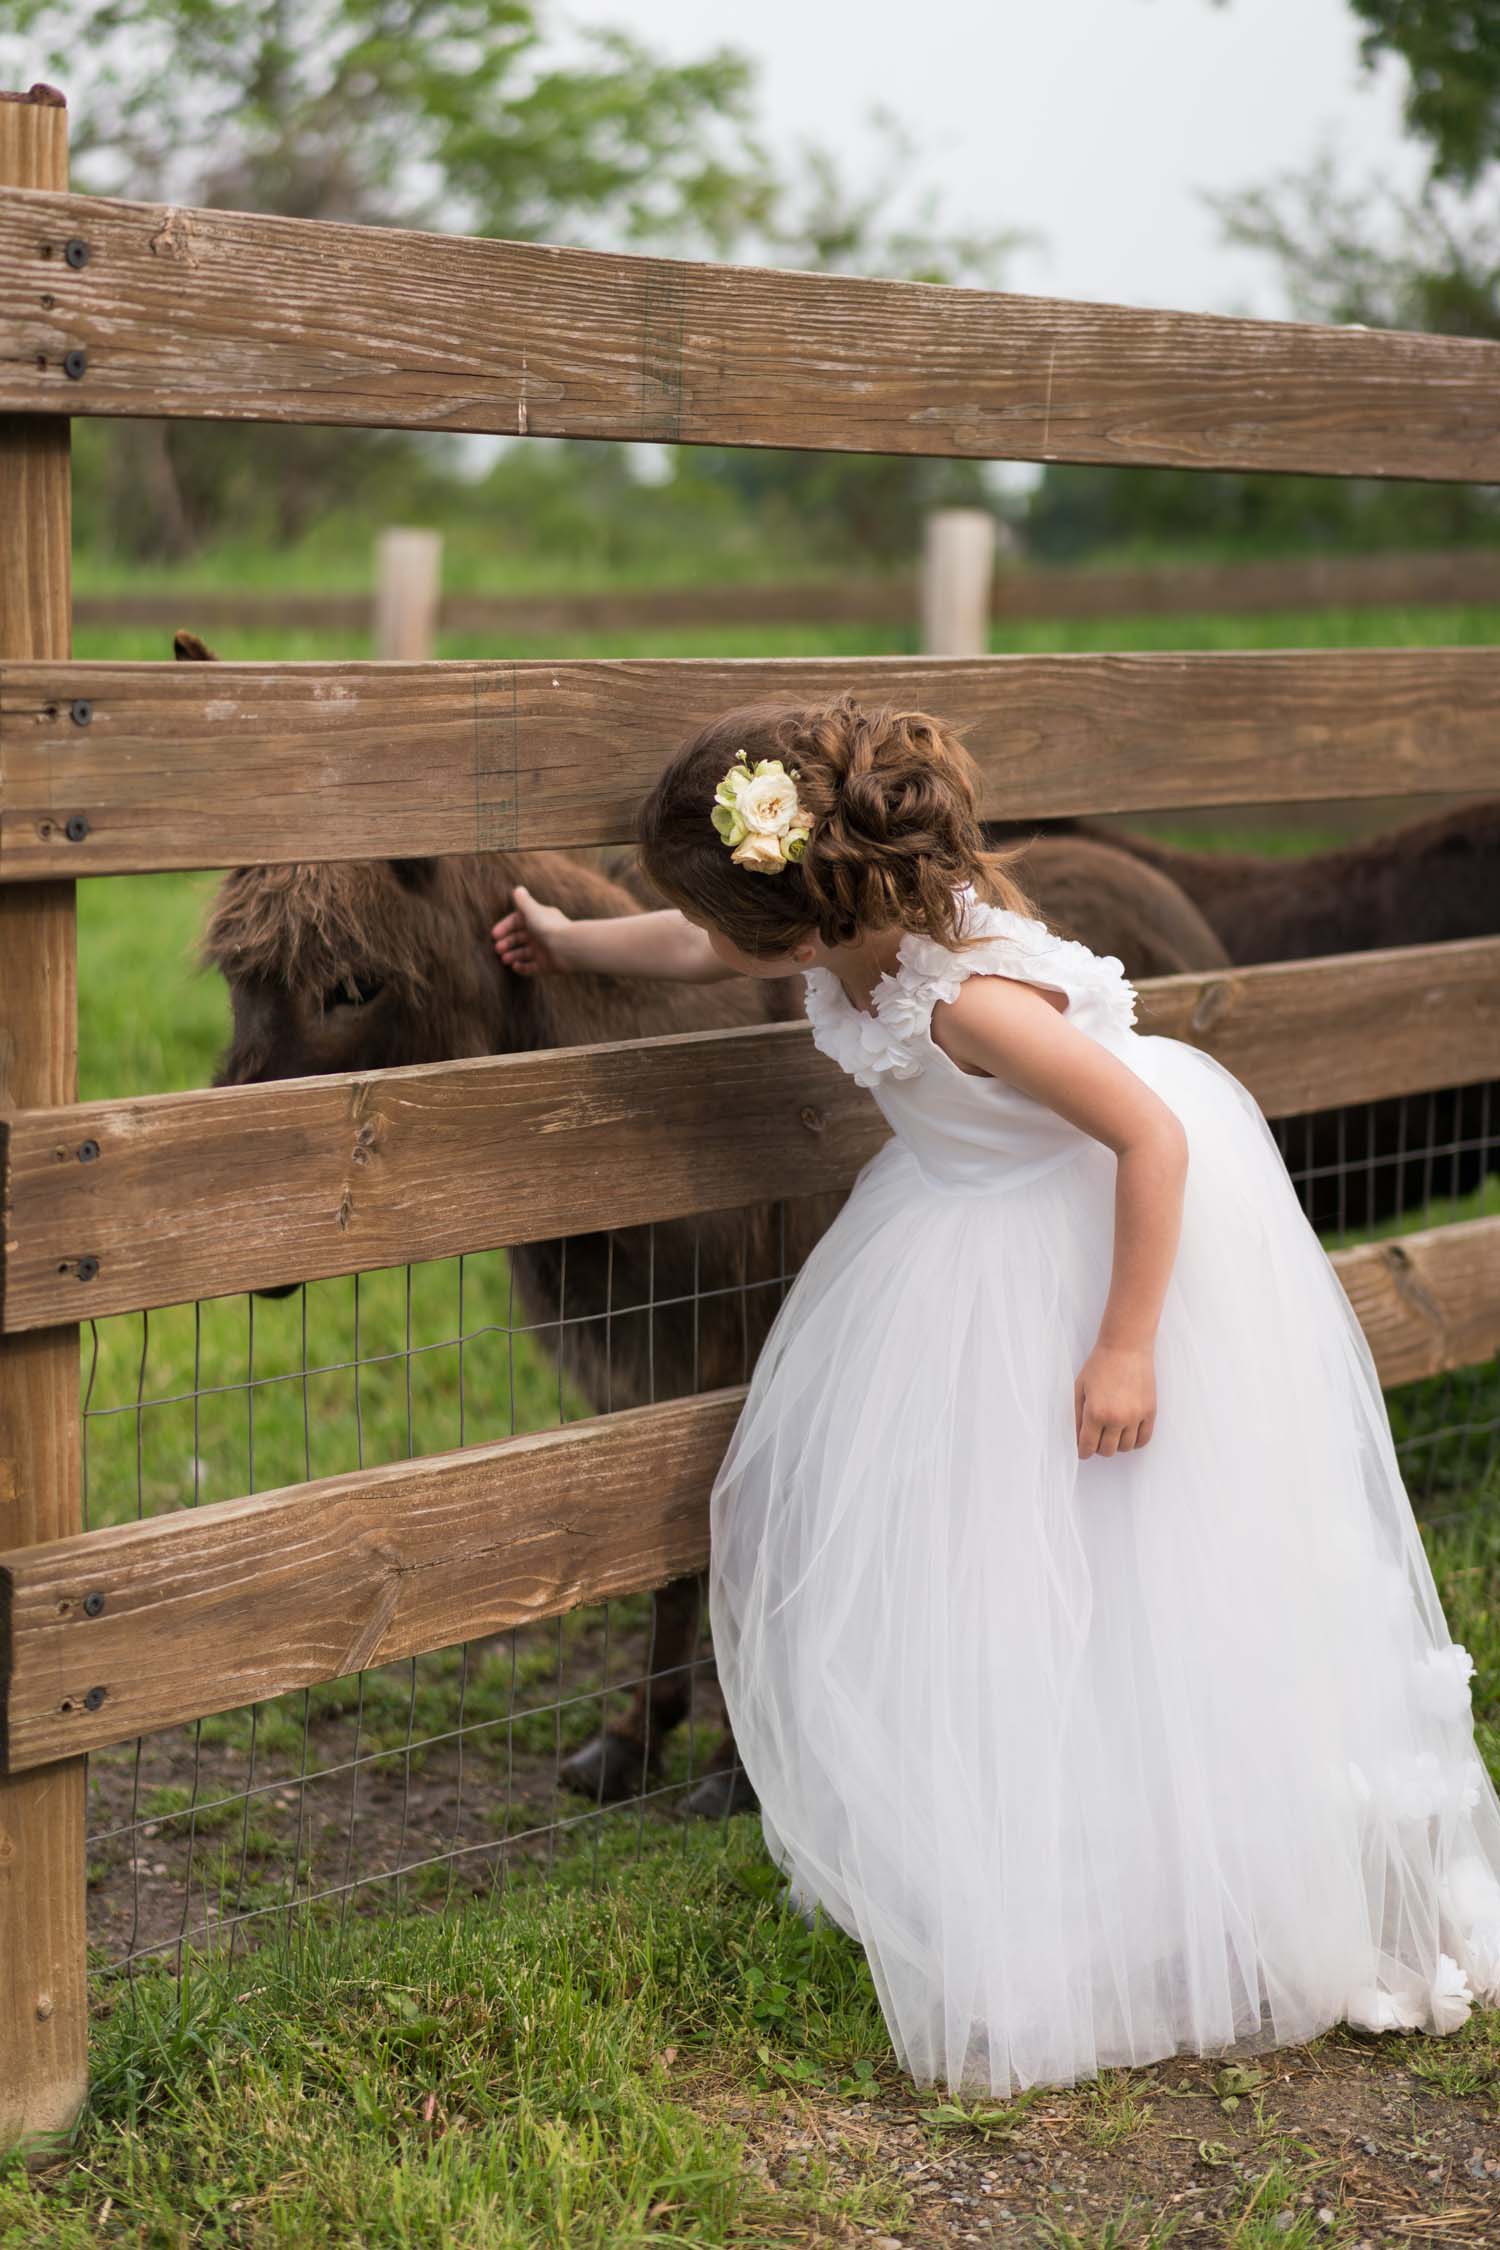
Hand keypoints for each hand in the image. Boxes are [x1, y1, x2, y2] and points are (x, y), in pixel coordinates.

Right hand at [490, 884, 573, 974]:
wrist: (568, 947)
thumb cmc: (548, 927)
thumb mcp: (532, 910)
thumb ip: (523, 901)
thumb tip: (518, 889)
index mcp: (538, 919)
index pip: (518, 922)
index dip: (505, 927)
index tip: (495, 934)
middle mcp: (541, 934)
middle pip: (520, 938)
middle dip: (507, 943)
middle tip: (497, 949)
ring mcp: (544, 950)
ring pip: (524, 953)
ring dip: (512, 955)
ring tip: (504, 959)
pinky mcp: (547, 965)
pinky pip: (532, 968)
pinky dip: (522, 968)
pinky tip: (514, 967)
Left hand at [1074, 1341, 1155, 1459]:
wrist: (1126, 1348)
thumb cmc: (1100, 1365)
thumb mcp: (1079, 1389)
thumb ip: (1076, 1416)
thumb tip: (1077, 1438)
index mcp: (1096, 1413)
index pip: (1088, 1446)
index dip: (1083, 1451)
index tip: (1083, 1450)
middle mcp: (1117, 1418)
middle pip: (1107, 1450)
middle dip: (1098, 1447)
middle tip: (1096, 1438)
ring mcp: (1136, 1416)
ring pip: (1126, 1448)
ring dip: (1116, 1445)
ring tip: (1112, 1433)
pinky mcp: (1150, 1412)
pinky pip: (1143, 1439)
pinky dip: (1134, 1442)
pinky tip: (1127, 1434)